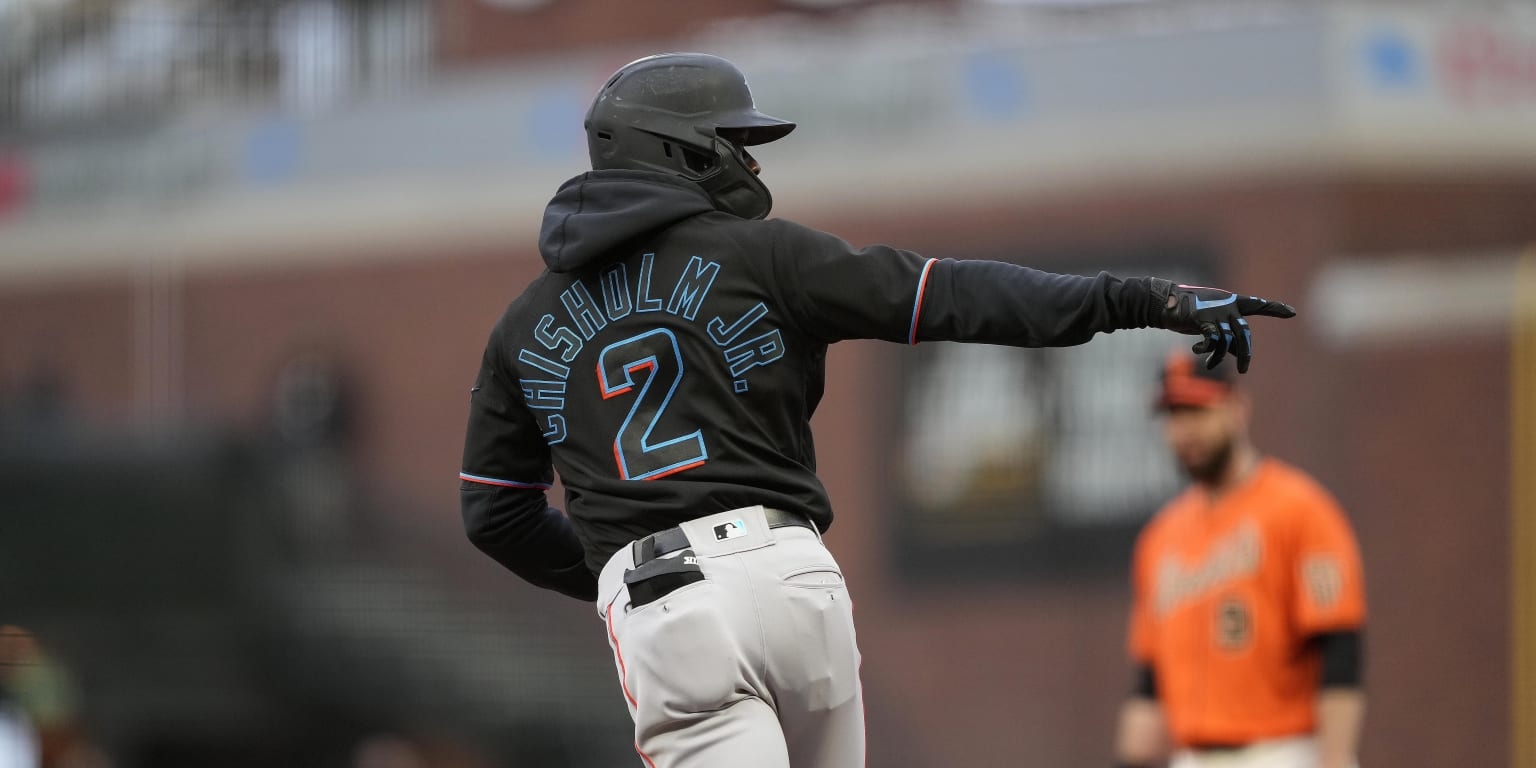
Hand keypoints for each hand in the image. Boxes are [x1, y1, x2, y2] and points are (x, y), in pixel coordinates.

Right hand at [1159, 284, 1295, 372]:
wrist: (1165, 303)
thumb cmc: (1189, 313)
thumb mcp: (1211, 323)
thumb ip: (1226, 334)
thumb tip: (1238, 352)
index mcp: (1232, 303)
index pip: (1257, 305)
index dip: (1274, 308)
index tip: (1292, 313)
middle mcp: (1227, 306)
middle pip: (1243, 334)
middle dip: (1245, 354)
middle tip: (1243, 370)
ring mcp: (1215, 312)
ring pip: (1226, 341)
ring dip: (1218, 357)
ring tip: (1211, 365)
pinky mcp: (1202, 318)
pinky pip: (1211, 339)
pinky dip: (1206, 349)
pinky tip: (1198, 351)